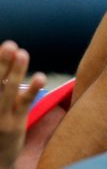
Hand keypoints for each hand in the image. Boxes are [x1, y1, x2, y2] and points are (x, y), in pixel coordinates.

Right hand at [0, 41, 45, 167]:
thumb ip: (2, 86)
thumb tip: (10, 60)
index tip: (3, 46)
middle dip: (1, 63)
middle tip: (9, 44)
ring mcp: (0, 117)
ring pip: (8, 92)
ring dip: (16, 72)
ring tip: (22, 53)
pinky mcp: (15, 124)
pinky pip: (24, 104)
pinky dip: (31, 90)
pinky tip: (40, 76)